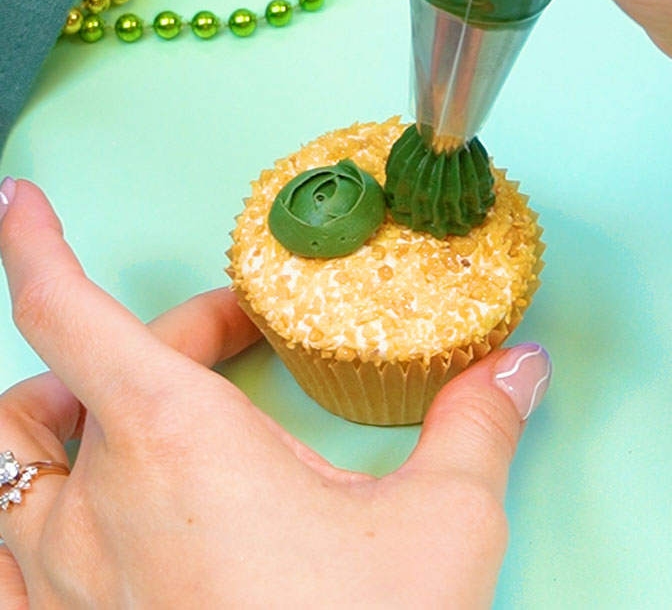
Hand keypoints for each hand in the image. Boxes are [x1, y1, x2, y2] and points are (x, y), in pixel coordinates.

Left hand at [0, 180, 551, 608]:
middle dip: (145, 338)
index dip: (33, 245)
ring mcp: (61, 582)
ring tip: (113, 404)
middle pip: (68, 378)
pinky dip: (16, 514)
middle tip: (218, 338)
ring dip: (51, 415)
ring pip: (6, 466)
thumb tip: (517, 369)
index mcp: (175, 443)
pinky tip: (63, 517)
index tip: (19, 203)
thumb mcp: (440, 529)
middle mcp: (97, 504)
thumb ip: (474, 428)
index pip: (69, 312)